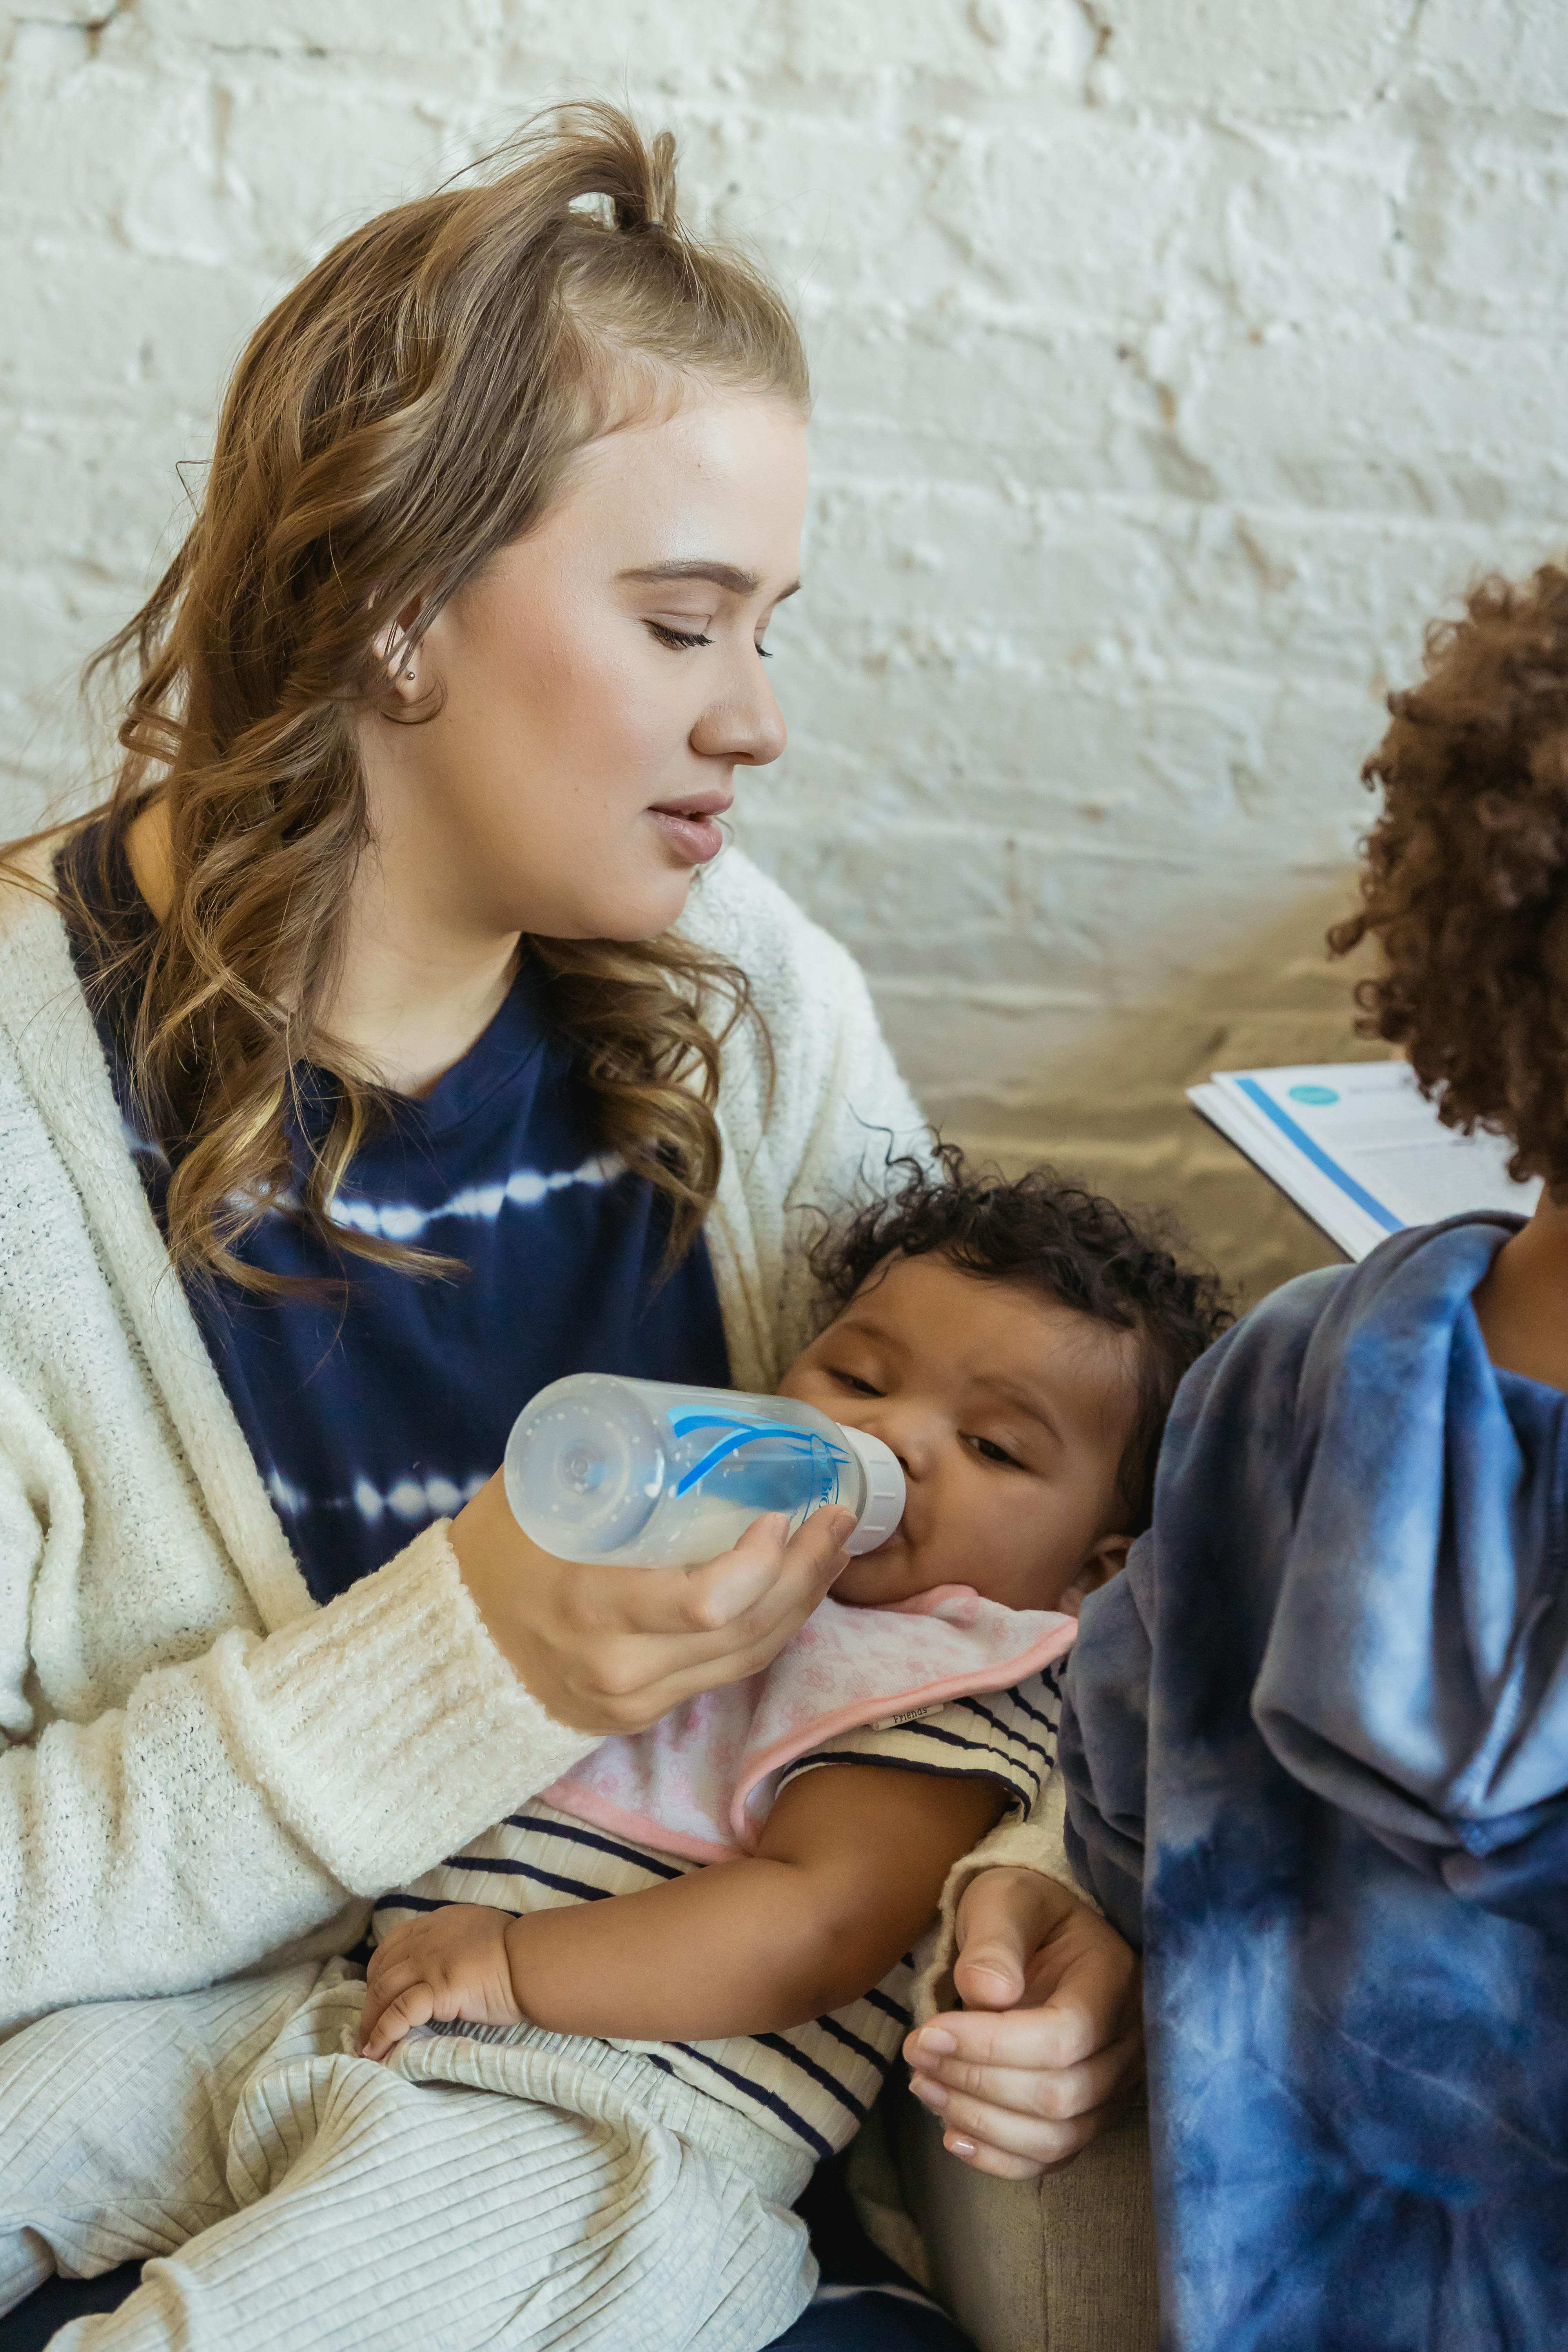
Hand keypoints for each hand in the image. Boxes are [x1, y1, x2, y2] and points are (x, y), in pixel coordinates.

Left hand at [358, 1904, 523, 2059]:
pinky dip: (383, 2034)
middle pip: (382, 1971)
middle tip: (367, 2029)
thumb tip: (443, 1967)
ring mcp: (428, 1963)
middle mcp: (425, 1939)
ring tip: (367, 2047)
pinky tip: (377, 2051)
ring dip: (371, 2022)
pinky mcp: (436, 1989)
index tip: (377, 1997)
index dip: (378, 1973)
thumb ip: (453, 1943)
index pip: (391, 1946)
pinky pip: (398, 2014)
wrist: (532, 1960)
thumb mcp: (476, 1933)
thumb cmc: (515, 1951)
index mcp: (435, 1923)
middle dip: (370, 2003)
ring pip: (383, 1992)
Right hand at [449, 1470, 854, 1735]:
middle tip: (837, 1515)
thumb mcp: (537, 1498)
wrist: (450, 1649)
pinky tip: (794, 1591)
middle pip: (745, 1631)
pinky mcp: (645, 1715)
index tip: (783, 1514)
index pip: (707, 1604)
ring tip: (832, 1548)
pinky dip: (769, 1629)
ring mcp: (636, 1701)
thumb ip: (605, 1472)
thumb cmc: (495, 1554)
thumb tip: (684, 1427)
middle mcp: (622, 1667)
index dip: (762, 1563)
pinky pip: (726, 1674)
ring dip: (802, 1601)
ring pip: (749, 1658)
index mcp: (592, 1607)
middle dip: (806, 1572)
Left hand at [902, 1868, 1142, 2179]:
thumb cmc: (1021, 1911)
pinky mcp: (1089, 2114)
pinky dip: (1000, 2158)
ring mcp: (1114, 2086)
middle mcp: (1128, 2042)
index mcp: (1115, 1979)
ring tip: (924, 2087)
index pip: (1063, 2036)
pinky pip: (1053, 2157)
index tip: (928, 2033)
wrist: (1040, 1932)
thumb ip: (995, 1939)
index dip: (991, 2046)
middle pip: (1060, 2094)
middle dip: (978, 2083)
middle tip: (915, 2056)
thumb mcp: (1003, 1901)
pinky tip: (953, 2136)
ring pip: (1056, 2136)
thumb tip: (987, 1993)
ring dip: (982, 2122)